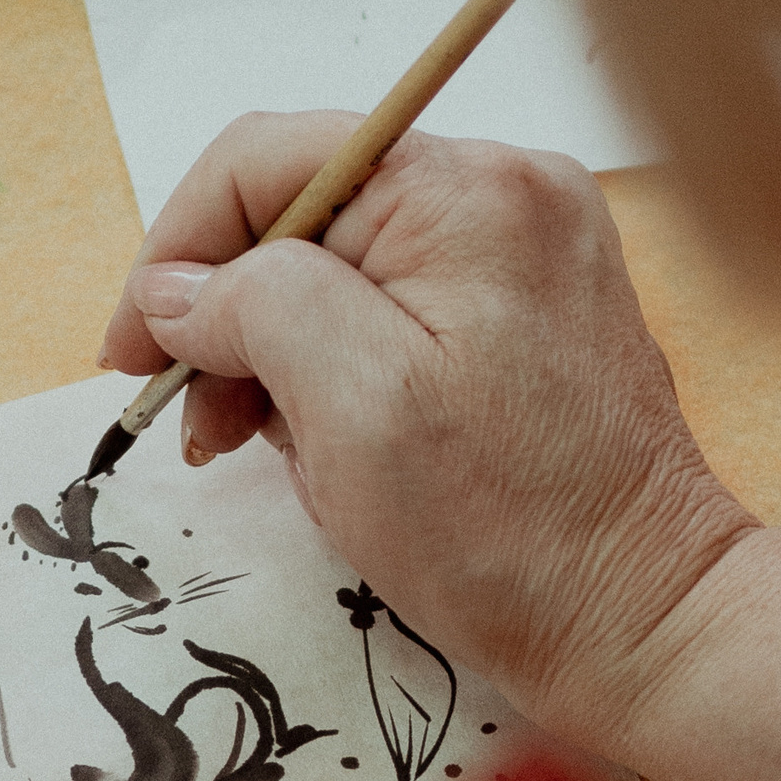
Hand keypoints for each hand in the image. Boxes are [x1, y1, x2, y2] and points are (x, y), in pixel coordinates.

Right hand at [95, 115, 754, 753]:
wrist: (645, 622)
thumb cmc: (508, 532)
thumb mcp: (352, 408)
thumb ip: (255, 307)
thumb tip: (180, 289)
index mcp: (464, 190)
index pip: (265, 159)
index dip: (176, 250)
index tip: (135, 352)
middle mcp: (506, 193)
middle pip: (305, 213)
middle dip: (231, 316)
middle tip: (198, 426)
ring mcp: (527, 251)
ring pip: (344, 268)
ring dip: (280, 355)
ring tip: (268, 451)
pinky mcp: (533, 312)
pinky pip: (398, 311)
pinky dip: (342, 372)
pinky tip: (336, 447)